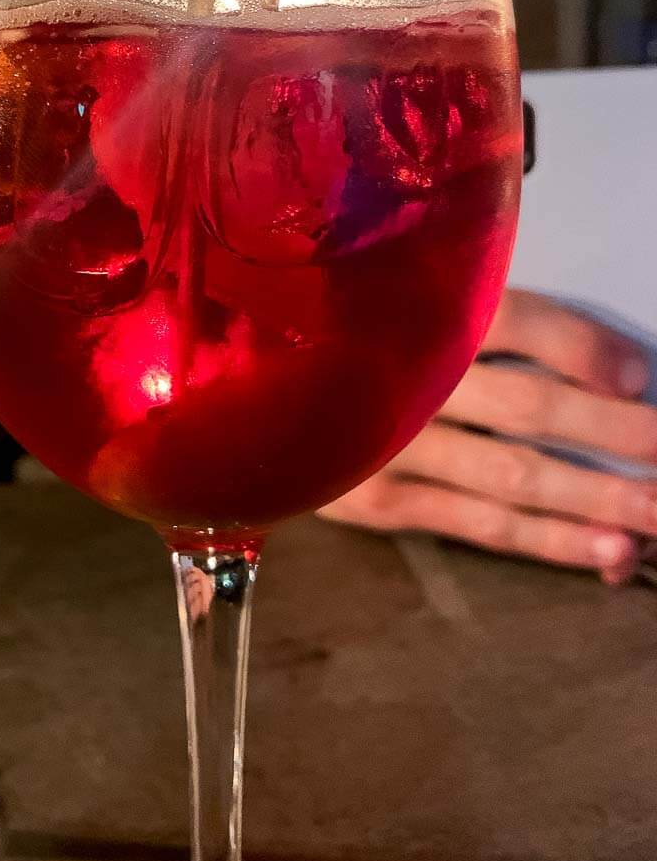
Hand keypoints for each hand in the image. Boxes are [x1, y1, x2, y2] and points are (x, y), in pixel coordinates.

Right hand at [320, 290, 656, 584]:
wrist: (243, 389)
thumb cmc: (348, 337)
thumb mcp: (401, 306)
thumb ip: (486, 321)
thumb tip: (617, 373)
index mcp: (409, 309)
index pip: (514, 322)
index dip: (584, 349)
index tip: (641, 376)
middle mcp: (399, 377)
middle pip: (529, 407)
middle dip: (619, 435)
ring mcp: (387, 447)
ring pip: (515, 476)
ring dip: (600, 498)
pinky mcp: (379, 501)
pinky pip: (480, 525)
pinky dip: (550, 540)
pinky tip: (607, 553)